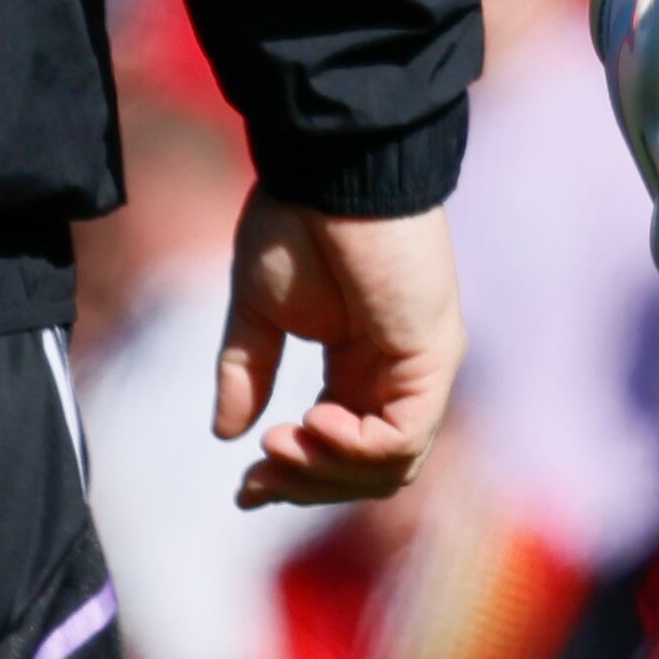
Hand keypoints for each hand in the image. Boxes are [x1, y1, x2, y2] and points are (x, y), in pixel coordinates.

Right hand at [212, 196, 459, 507]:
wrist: (328, 168)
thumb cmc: (296, 221)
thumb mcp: (257, 309)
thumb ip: (246, 371)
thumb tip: (227, 434)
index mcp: (359, 364)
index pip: (340, 448)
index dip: (295, 477)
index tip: (244, 489)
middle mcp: (397, 374)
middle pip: (368, 472)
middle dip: (307, 485)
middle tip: (256, 479)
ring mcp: (421, 369)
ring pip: (389, 467)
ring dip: (326, 470)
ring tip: (279, 445)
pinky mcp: (432, 357)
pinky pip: (402, 437)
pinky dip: (355, 447)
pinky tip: (314, 424)